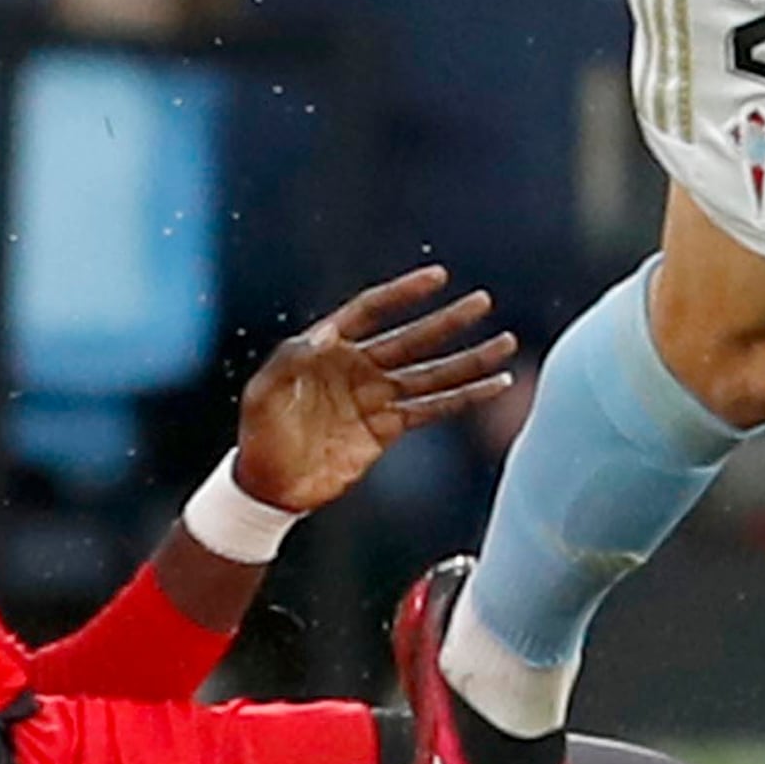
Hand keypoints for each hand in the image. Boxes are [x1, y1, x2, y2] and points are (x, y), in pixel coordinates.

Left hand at [230, 268, 517, 513]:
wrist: (269, 486)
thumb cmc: (259, 433)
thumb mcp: (263, 392)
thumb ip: (292, 360)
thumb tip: (327, 335)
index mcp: (328, 348)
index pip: (372, 311)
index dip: (403, 293)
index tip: (438, 277)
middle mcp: (359, 367)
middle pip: (412, 338)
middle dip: (448, 321)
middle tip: (483, 302)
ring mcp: (376, 398)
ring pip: (432, 373)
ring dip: (468, 359)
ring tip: (504, 343)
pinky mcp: (387, 429)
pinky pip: (432, 409)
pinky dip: (464, 398)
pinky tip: (493, 385)